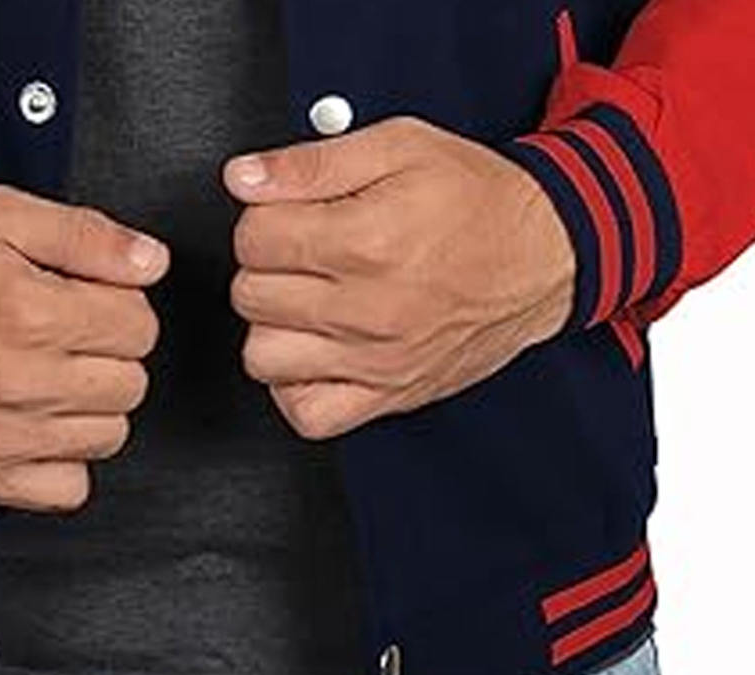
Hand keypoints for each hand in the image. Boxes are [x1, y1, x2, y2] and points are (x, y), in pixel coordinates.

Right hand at [0, 184, 169, 510]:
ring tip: (50, 381)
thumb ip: (86, 236)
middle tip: (66, 341)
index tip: (90, 306)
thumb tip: (151, 262)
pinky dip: (66, 461)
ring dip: (92, 408)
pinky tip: (40, 426)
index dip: (121, 310)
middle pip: (132, 383)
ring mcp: (5, 437)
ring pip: (111, 435)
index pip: (140, 327)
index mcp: (28, 312)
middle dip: (109, 357)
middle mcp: (19, 381)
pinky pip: (73, 487)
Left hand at [222, 116, 574, 438]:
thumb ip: (313, 162)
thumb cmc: (476, 203)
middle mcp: (368, 308)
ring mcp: (376, 360)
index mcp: (366, 239)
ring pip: (263, 357)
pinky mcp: (387, 395)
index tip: (283, 216)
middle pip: (251, 295)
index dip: (260, 218)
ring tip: (302, 304)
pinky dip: (295, 387)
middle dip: (263, 267)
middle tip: (298, 255)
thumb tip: (244, 177)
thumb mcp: (399, 147)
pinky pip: (307, 415)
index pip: (253, 237)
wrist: (543, 256)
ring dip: (272, 327)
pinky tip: (312, 354)